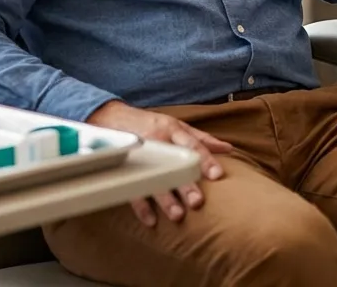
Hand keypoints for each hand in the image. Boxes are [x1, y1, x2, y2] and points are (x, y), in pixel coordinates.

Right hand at [87, 100, 230, 225]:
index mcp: (172, 130)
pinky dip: (141, 206)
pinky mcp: (124, 168)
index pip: (192, 145)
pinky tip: (151, 220)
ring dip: (165, 198)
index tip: (217, 175)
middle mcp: (157, 141)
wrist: (108, 117)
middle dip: (185, 183)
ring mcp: (139, 156)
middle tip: (198, 202)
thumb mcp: (175, 125)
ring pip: (153, 179)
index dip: (205, 160)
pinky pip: (132, 188)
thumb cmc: (148, 123)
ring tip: (177, 215)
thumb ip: (202, 139)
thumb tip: (228, 149)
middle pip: (173, 164)